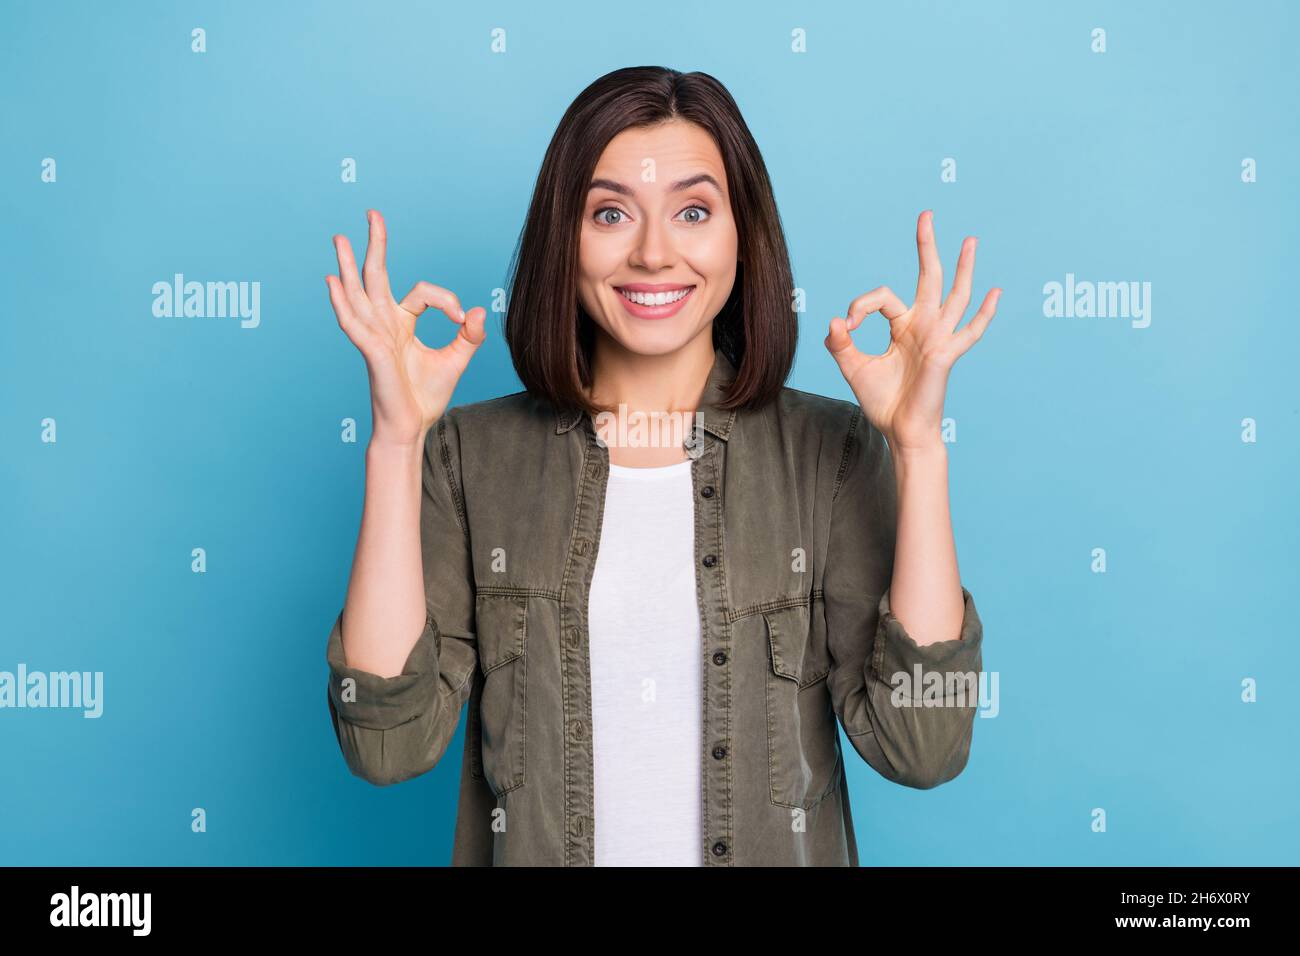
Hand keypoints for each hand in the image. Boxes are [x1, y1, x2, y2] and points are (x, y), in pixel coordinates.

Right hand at [326, 209, 486, 447]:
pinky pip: (355, 324)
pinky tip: (333, 283)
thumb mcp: (456, 359)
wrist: (412, 426)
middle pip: (375, 276)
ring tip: (339, 238)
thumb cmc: (425, 396)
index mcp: (402, 323)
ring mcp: (374, 336)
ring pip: (358, 293)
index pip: (422, 292)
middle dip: (375, 244)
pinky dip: (342, 303)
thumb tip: (480, 311)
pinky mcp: (371, 351)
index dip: (448, 301)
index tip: (465, 320)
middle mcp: (384, 324)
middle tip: (372, 213)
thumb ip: (469, 335)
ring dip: (347, 266)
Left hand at [824, 210, 998, 452]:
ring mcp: (938, 337)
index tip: (846, 324)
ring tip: (969, 240)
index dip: (860, 305)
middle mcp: (923, 326)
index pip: (882, 298)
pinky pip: (969, 331)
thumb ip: (840, 344)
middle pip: (928, 277)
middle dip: (926, 246)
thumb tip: (834, 320)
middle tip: (926, 214)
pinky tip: (995, 293)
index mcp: (902, 326)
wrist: (901, 430)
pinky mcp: (946, 354)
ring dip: (962, 267)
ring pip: (954, 295)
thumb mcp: (854, 368)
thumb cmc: (883, 401)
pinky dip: (984, 314)